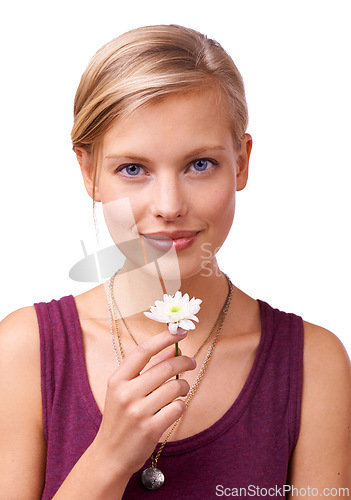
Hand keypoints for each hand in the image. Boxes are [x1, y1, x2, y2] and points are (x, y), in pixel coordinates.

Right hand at [94, 328, 195, 477]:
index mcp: (117, 380)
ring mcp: (138, 412)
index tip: (180, 331)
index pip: (143, 351)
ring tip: (182, 388)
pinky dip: (181, 404)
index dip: (164, 338)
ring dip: (184, 385)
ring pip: (175, 386)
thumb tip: (174, 350)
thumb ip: (146, 370)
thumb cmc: (120, 418)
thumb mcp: (124, 390)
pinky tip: (175, 407)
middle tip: (191, 362)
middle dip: (184, 361)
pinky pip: (177, 407)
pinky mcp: (151, 428)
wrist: (109, 455)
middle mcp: (126, 393)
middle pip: (164, 367)